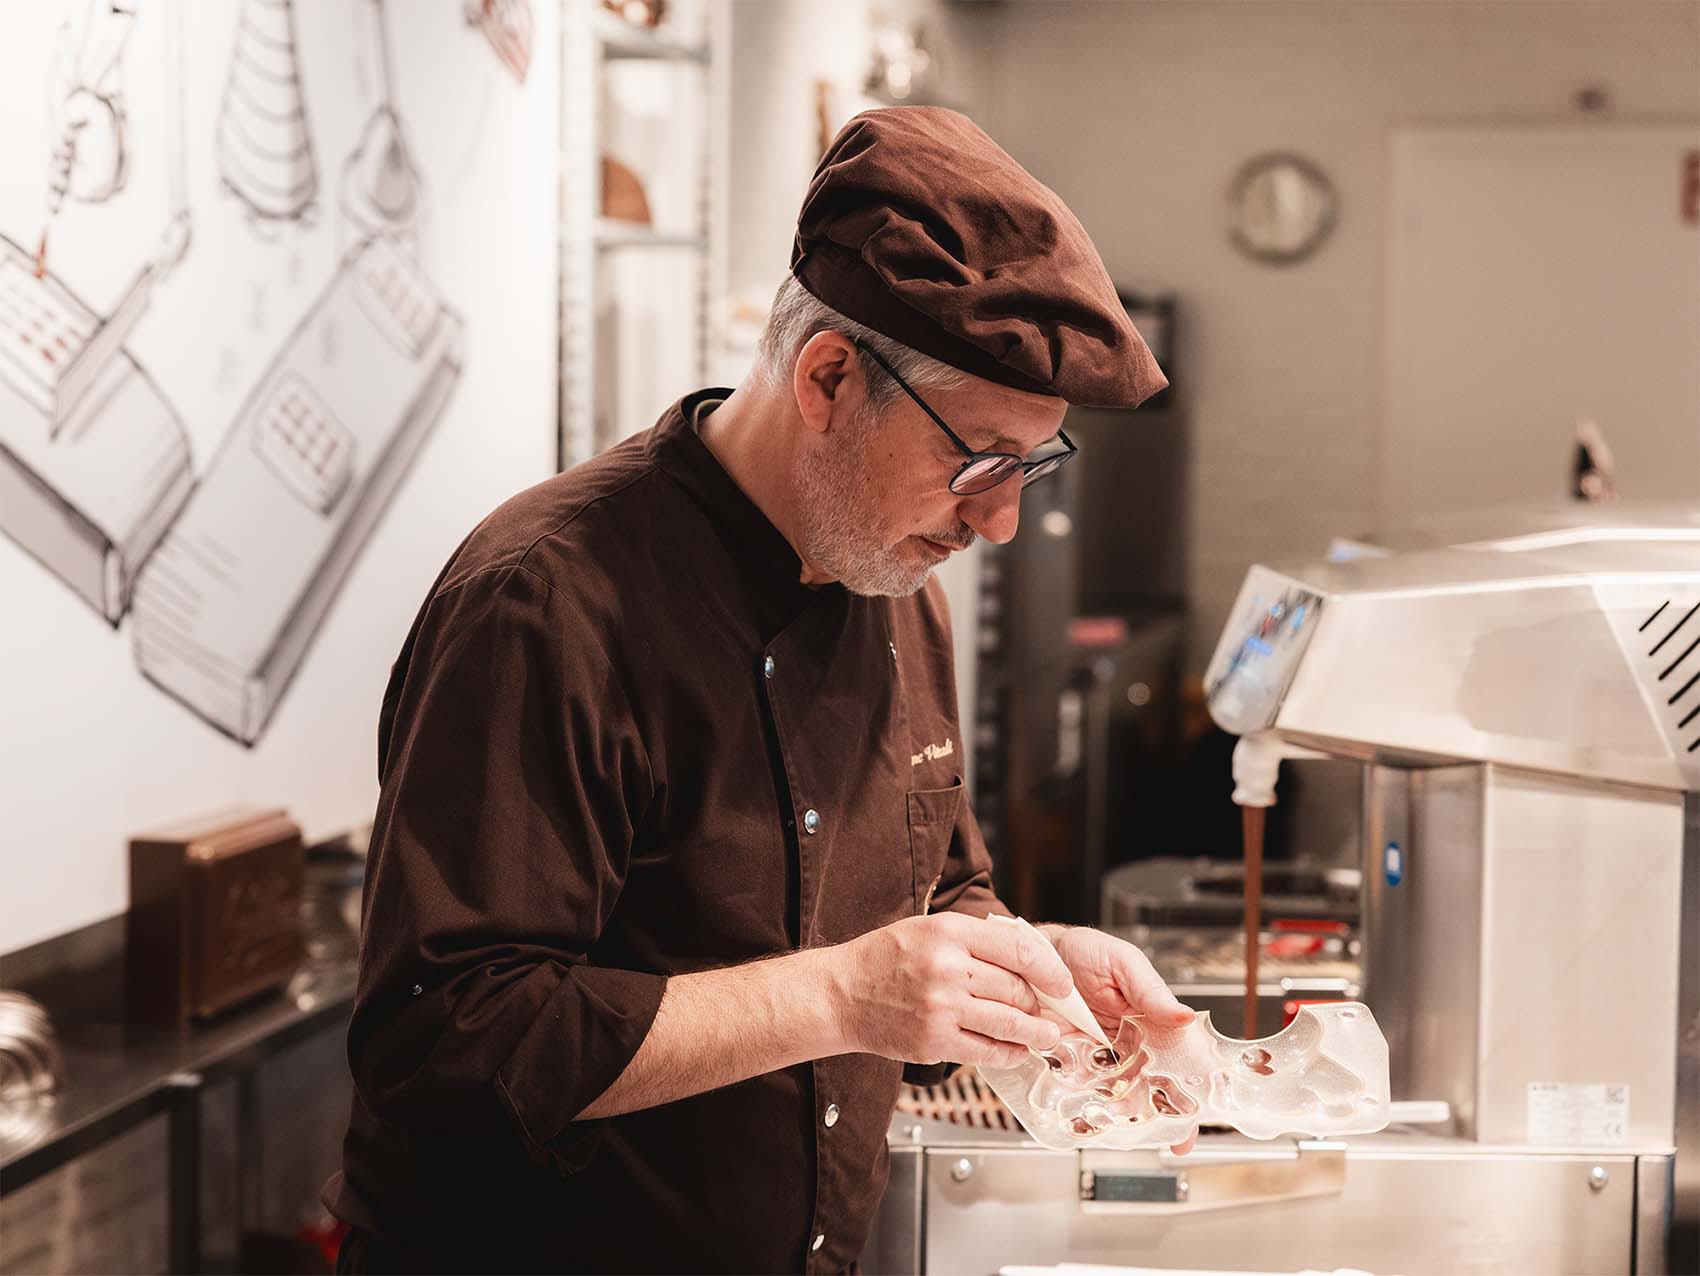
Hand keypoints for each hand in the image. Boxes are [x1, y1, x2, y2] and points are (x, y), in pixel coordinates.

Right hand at [834, 913, 1073, 1070]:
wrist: (842, 994)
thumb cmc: (887, 959)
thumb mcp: (930, 929)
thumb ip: (976, 939)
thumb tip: (1029, 956)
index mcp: (949, 932)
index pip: (1018, 949)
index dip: (1050, 969)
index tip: (1062, 982)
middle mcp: (947, 967)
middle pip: (1016, 989)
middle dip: (1039, 1004)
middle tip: (1049, 1011)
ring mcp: (941, 1007)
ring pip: (1008, 1022)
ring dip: (1035, 1033)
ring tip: (1047, 1036)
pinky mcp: (934, 1041)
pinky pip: (986, 1051)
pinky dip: (1009, 1053)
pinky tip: (1016, 1051)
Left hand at [1041, 924, 1197, 1155]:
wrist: (1031, 954)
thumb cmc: (1081, 952)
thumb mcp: (1122, 962)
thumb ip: (1150, 989)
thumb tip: (1185, 1017)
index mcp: (1149, 1025)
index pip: (1176, 1063)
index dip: (1187, 1093)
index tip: (1195, 1116)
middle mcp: (1123, 1048)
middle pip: (1147, 1090)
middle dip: (1158, 1116)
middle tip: (1168, 1136)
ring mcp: (1093, 1060)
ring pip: (1114, 1097)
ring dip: (1120, 1116)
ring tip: (1128, 1128)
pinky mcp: (1063, 1064)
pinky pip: (1075, 1091)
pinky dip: (1082, 1106)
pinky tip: (1089, 1117)